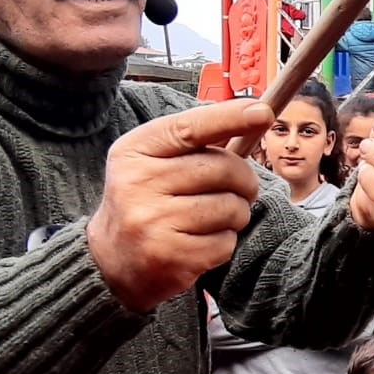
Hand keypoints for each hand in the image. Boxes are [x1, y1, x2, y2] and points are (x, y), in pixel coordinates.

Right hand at [88, 102, 270, 311]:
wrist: (110, 260)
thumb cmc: (144, 201)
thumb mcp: (152, 161)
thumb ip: (194, 141)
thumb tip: (253, 115)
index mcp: (134, 151)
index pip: (190, 128)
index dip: (231, 118)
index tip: (263, 113)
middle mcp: (139, 183)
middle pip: (223, 169)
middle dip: (244, 181)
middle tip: (239, 190)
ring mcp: (154, 222)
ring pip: (231, 207)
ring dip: (236, 214)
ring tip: (213, 219)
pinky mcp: (172, 257)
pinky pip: (226, 242)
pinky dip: (224, 243)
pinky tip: (202, 242)